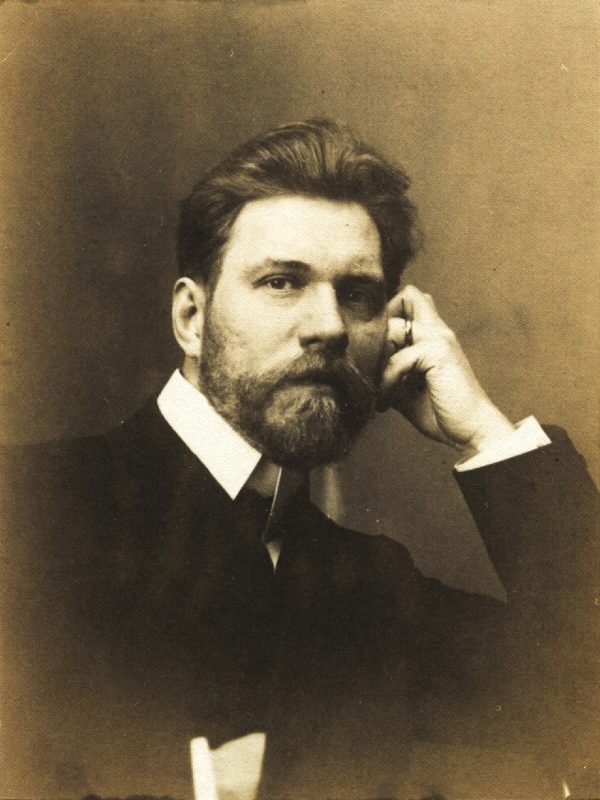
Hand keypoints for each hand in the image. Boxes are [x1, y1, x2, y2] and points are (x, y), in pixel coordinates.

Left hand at [379, 285, 514, 454]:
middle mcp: (438, 330)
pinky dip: (387, 382)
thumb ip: (390, 368)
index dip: (387, 315)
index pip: (410, 298)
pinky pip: (397, 358)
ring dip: (379, 361)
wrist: (471, 430)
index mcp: (433, 335)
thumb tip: (361, 364)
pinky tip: (388, 401)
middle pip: (405, 296)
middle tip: (374, 369)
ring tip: (381, 391)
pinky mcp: (438, 352)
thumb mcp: (406, 386)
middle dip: (379, 332)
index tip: (376, 352)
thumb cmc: (440, 411)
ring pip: (392, 326)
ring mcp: (439, 338)